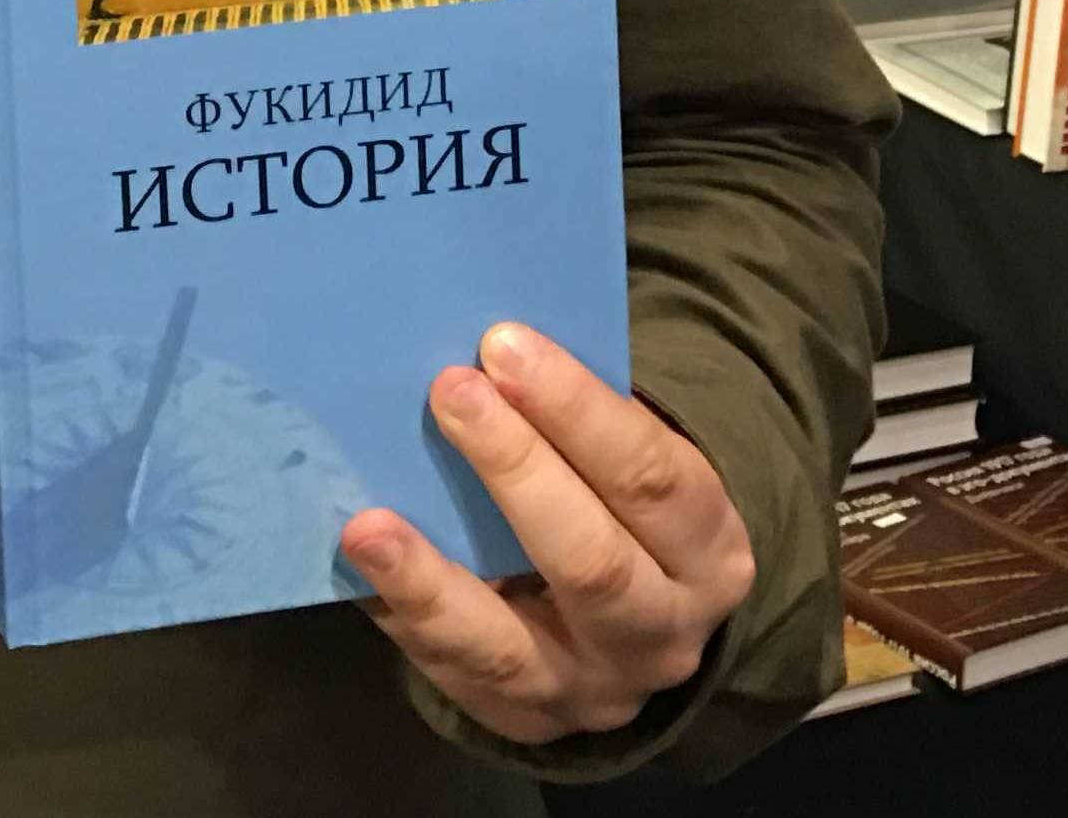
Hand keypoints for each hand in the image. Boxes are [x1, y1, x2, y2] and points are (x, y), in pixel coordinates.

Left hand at [342, 322, 754, 747]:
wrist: (637, 628)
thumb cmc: (619, 506)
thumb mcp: (637, 465)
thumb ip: (582, 418)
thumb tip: (485, 345)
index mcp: (708, 551)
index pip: (652, 479)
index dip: (579, 410)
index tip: (504, 345)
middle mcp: (662, 634)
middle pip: (591, 561)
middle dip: (515, 470)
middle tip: (449, 391)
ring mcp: (589, 691)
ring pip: (508, 647)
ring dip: (431, 581)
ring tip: (368, 526)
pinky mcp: (522, 722)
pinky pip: (451, 674)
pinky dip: (401, 617)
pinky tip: (358, 569)